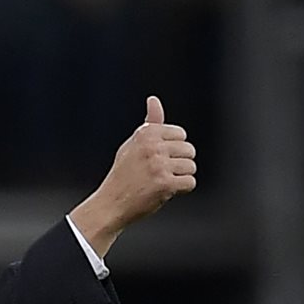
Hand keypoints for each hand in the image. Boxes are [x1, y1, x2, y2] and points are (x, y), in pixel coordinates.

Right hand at [69, 96, 196, 256]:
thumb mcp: (133, 144)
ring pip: (191, 167)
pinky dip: (182, 189)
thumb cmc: (123, 174)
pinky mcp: (165, 184)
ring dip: (181, 177)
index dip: (173, 149)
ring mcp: (159, 166)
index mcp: (146, 134)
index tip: (159, 158)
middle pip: (189, 150)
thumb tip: (154, 100)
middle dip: (180, 163)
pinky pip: (190, 182)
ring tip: (163, 181)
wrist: (112, 203)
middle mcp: (153, 147)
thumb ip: (150, 124)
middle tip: (161, 172)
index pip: (181, 134)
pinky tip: (167, 191)